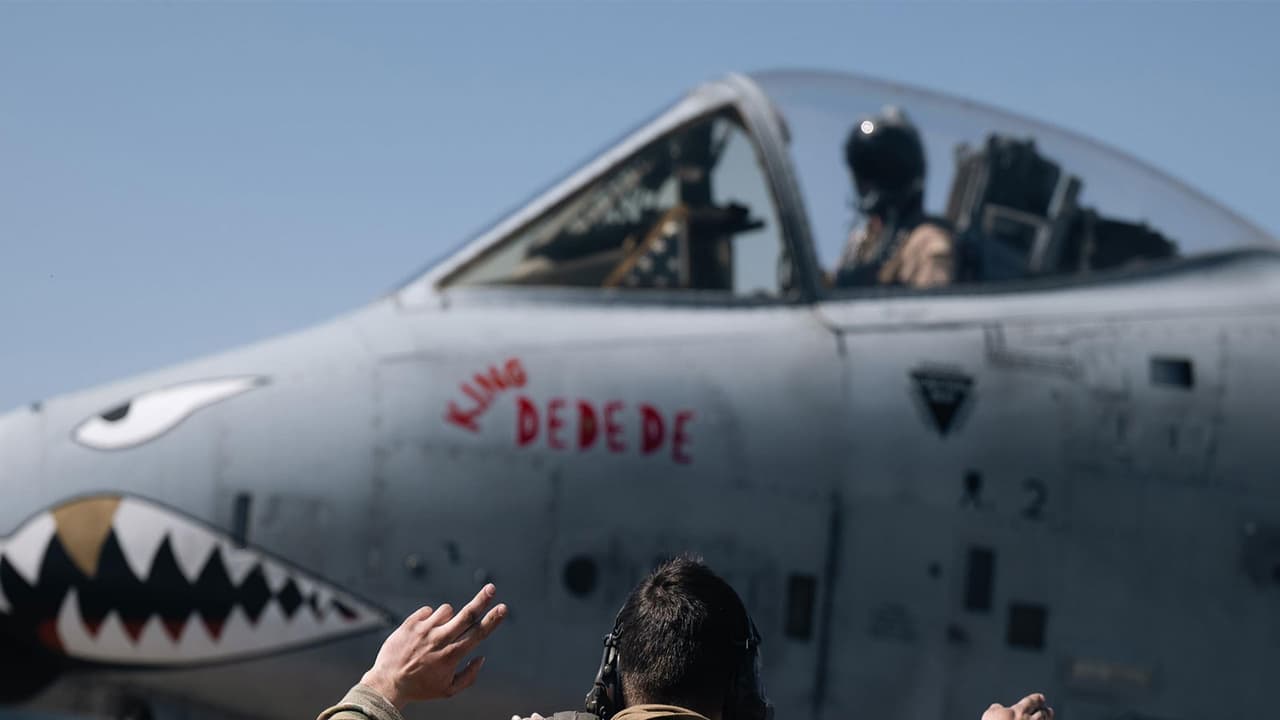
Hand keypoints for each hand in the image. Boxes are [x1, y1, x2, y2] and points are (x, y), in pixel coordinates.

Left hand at [360, 584, 507, 708]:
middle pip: (466, 615)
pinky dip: (430, 618)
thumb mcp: (448, 690)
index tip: (503, 608)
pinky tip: (423, 633)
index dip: (492, 620)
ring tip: (437, 634)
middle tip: (491, 588)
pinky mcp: (410, 624)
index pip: (478, 633)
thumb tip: (482, 658)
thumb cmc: (420, 688)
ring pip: (447, 610)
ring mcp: (424, 630)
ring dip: (448, 618)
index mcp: (451, 655)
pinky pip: (428, 611)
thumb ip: (469, 676)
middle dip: (482, 600)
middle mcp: (439, 640)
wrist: (387, 683)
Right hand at [982, 693, 1053, 719]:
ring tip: (1049, 713)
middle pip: (1041, 712)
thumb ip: (996, 708)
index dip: (1036, 698)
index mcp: (1019, 711)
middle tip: (1045, 706)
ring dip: (1047, 717)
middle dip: (1043, 708)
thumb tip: (998, 707)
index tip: (1040, 697)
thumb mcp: (990, 714)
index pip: (1030, 701)